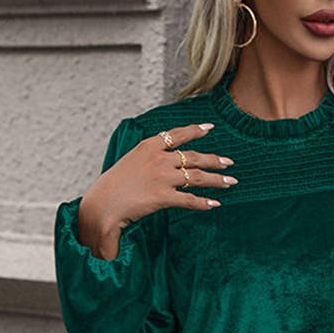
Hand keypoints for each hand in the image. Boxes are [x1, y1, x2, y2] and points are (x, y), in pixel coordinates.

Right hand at [77, 123, 237, 259]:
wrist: (103, 204)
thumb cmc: (114, 186)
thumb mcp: (131, 162)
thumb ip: (150, 158)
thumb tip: (166, 162)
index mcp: (149, 146)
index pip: (177, 135)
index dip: (195, 131)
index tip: (210, 128)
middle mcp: (158, 159)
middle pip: (194, 157)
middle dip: (214, 160)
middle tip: (229, 163)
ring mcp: (162, 177)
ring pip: (196, 177)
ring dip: (216, 180)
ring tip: (230, 182)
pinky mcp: (163, 197)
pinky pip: (189, 200)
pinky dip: (204, 202)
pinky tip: (214, 204)